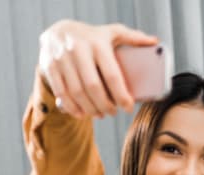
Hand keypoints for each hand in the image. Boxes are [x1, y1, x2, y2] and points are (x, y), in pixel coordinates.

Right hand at [37, 20, 157, 116]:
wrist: (57, 31)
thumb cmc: (91, 36)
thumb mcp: (111, 33)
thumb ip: (132, 37)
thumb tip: (154, 42)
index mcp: (98, 43)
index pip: (112, 75)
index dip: (121, 95)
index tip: (128, 107)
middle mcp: (78, 50)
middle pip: (93, 88)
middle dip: (105, 105)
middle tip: (113, 112)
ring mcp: (62, 59)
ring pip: (77, 93)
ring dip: (90, 109)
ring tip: (99, 114)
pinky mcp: (49, 67)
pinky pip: (61, 93)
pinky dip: (72, 107)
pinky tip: (82, 113)